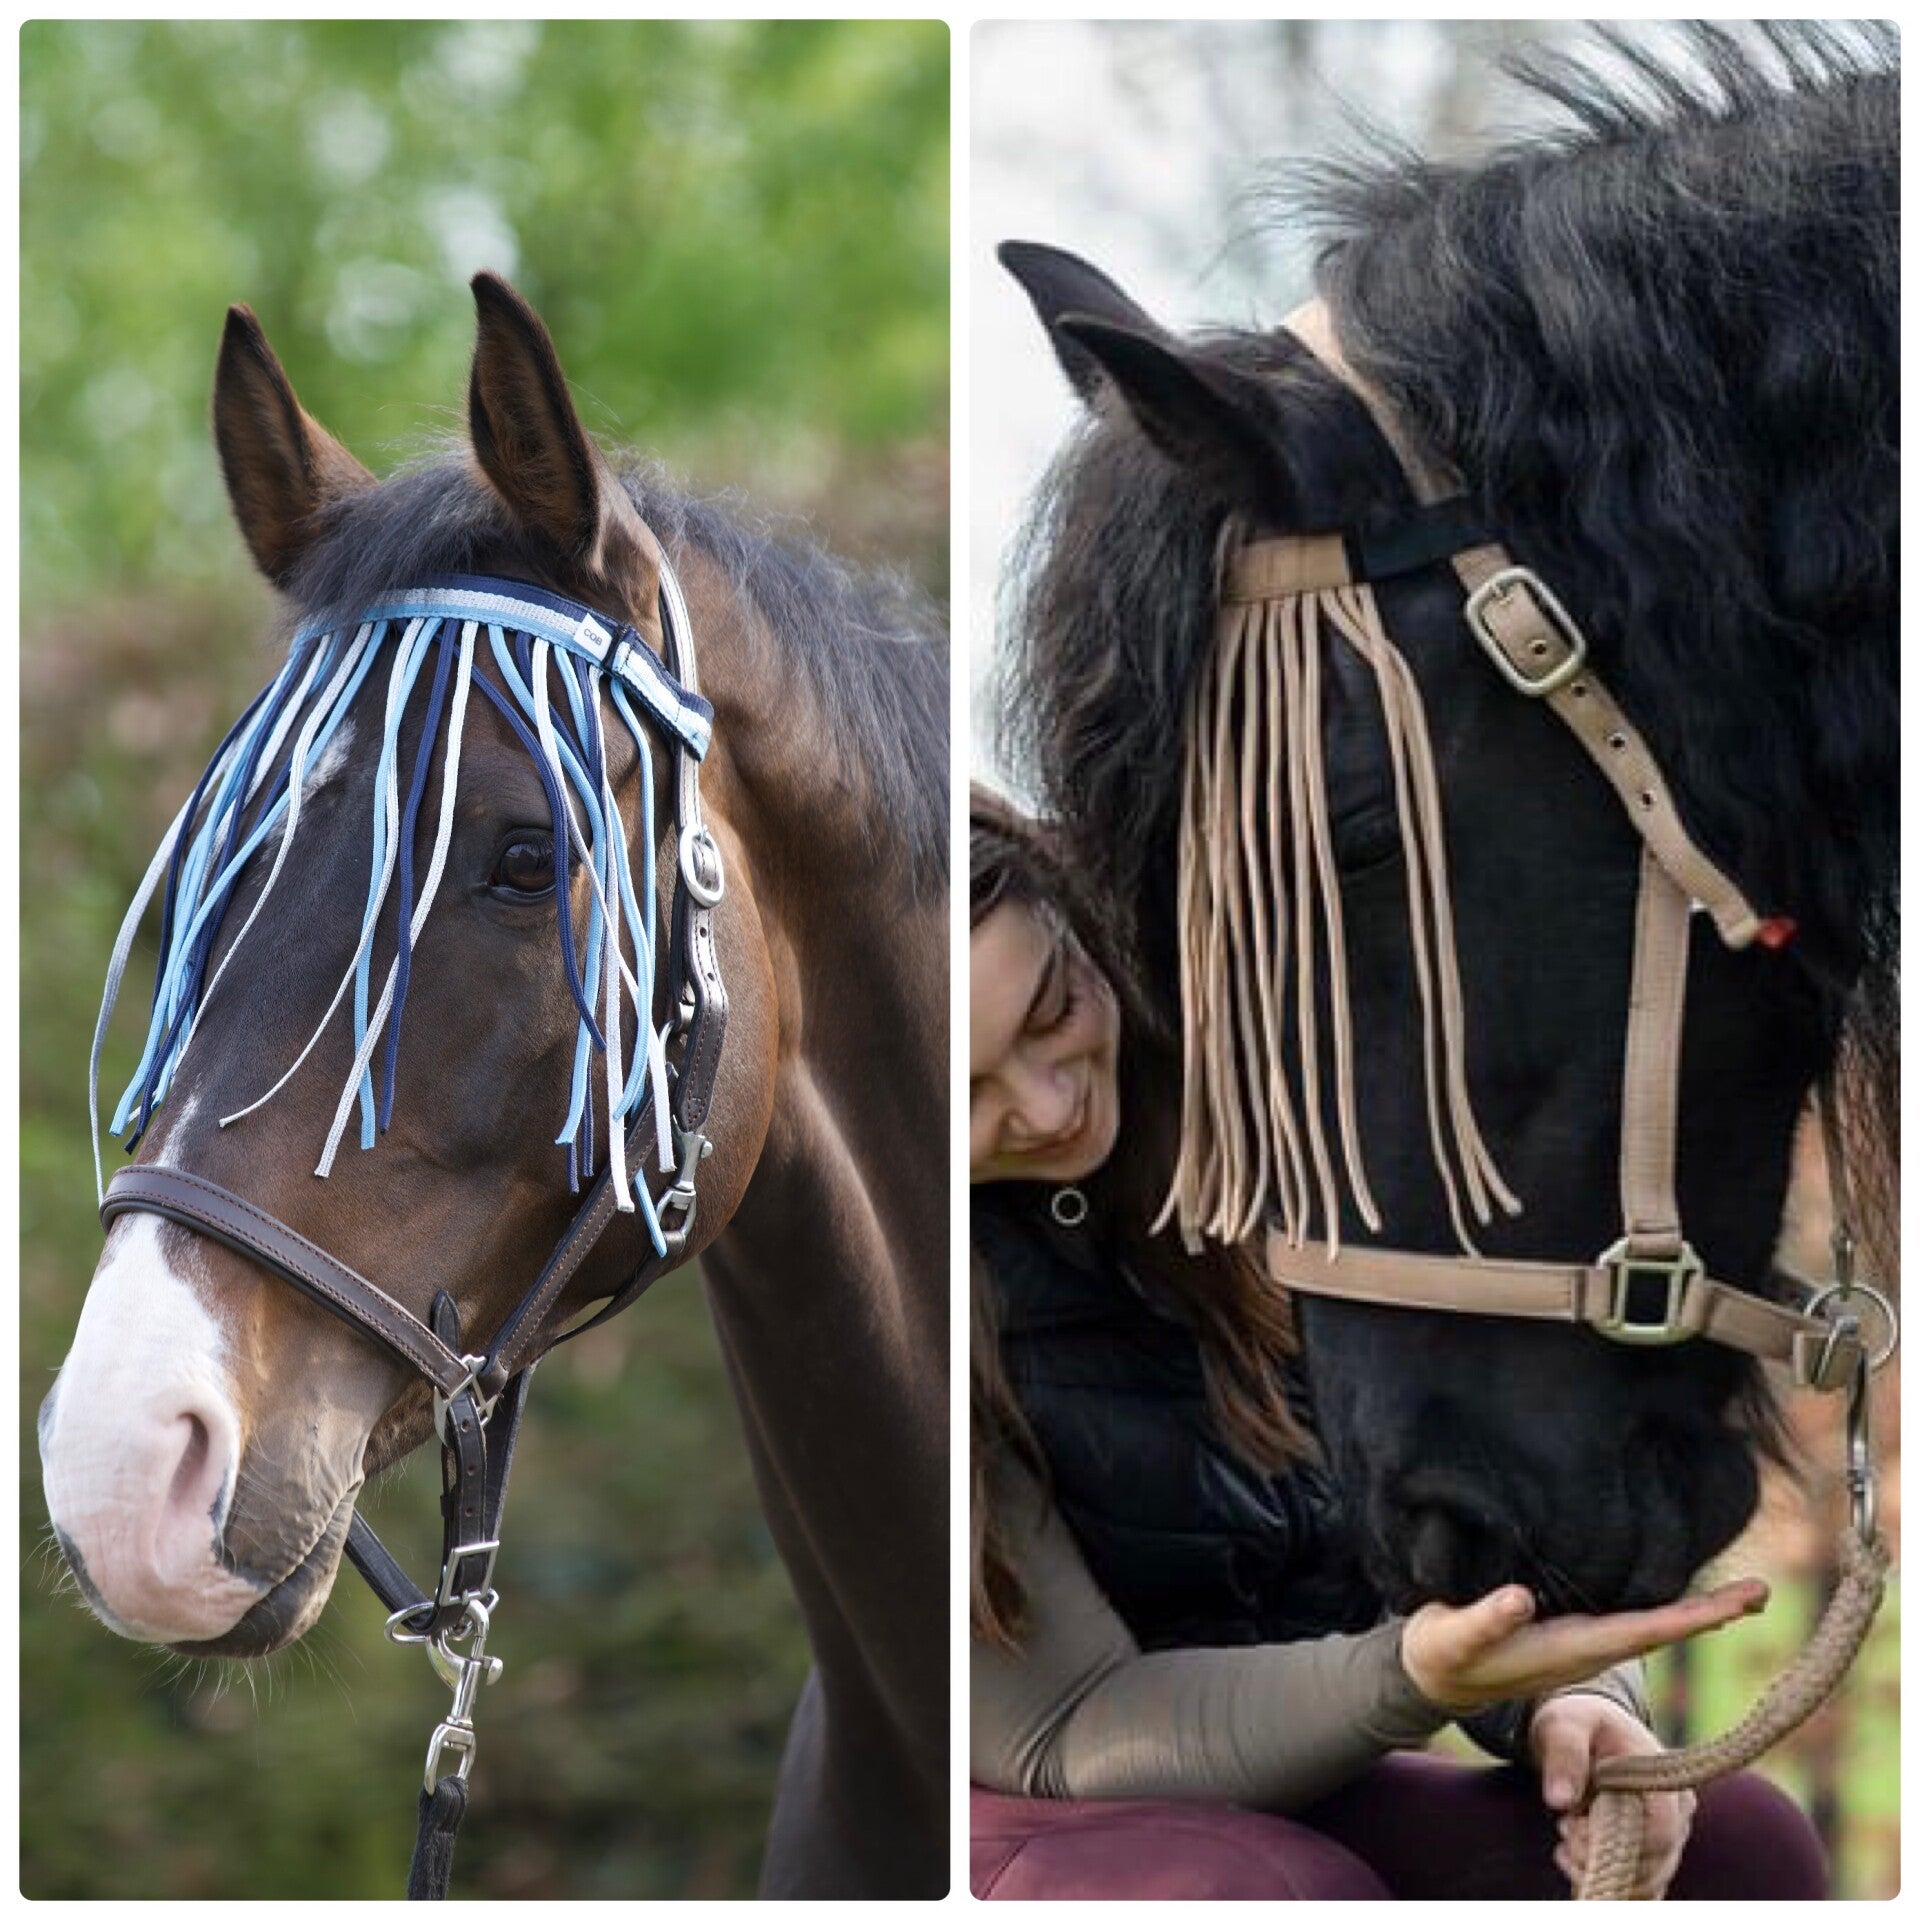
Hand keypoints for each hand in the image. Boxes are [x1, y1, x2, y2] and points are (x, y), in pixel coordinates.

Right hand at [1399, 1577, 1766, 1712]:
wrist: (1434, 1675)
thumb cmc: (1443, 1654)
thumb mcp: (1455, 1638)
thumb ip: (1486, 1621)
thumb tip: (1521, 1598)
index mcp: (1568, 1649)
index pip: (1641, 1632)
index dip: (1688, 1618)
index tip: (1734, 1607)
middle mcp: (1585, 1648)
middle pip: (1661, 1632)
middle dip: (1710, 1613)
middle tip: (1762, 1592)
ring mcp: (1581, 1643)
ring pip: (1650, 1627)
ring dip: (1695, 1611)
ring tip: (1740, 1595)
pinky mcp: (1570, 1631)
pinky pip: (1630, 1618)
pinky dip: (1663, 1607)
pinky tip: (1675, 1592)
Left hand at [1533, 1693, 1692, 1897]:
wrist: (1585, 1729)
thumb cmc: (1580, 1722)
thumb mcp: (1565, 1724)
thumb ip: (1564, 1755)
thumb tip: (1559, 1800)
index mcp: (1664, 1777)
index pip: (1661, 1832)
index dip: (1616, 1841)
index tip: (1571, 1825)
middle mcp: (1677, 1811)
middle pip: (1655, 1864)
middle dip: (1601, 1858)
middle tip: (1563, 1829)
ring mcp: (1668, 1836)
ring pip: (1647, 1881)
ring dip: (1599, 1872)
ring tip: (1564, 1843)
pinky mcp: (1652, 1853)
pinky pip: (1639, 1887)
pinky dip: (1606, 1883)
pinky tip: (1571, 1861)